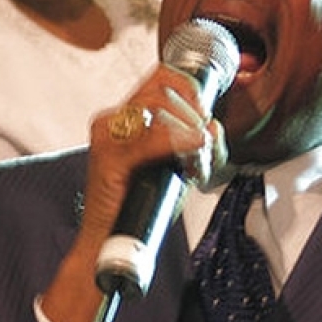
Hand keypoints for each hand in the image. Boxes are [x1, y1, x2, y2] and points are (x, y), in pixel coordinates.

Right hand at [41, 63, 222, 321]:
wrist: (112, 244)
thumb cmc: (145, 206)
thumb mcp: (177, 165)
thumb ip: (196, 142)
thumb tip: (214, 125)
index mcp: (125, 117)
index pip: (162, 77)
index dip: (192, 90)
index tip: (206, 117)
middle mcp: (112, 120)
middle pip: (165, 90)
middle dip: (195, 116)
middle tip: (203, 149)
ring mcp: (107, 136)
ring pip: (161, 107)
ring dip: (191, 133)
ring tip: (196, 164)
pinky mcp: (109, 157)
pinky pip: (155, 137)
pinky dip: (182, 144)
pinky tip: (192, 161)